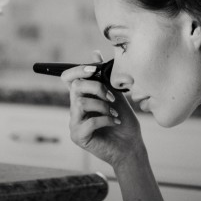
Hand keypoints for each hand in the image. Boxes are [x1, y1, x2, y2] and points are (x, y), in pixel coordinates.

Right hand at [61, 51, 142, 167]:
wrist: (131, 147)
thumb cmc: (124, 123)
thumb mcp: (116, 96)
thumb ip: (106, 78)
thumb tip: (95, 53)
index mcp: (82, 98)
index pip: (69, 79)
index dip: (78, 70)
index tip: (95, 69)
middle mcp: (75, 110)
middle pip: (75, 87)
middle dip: (96, 88)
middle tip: (112, 97)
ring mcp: (74, 123)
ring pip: (80, 103)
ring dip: (102, 105)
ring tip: (114, 112)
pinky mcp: (78, 137)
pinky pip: (89, 122)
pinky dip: (105, 119)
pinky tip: (115, 122)